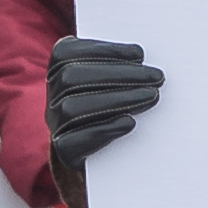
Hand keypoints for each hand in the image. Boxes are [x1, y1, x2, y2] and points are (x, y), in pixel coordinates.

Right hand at [44, 35, 163, 207]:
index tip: (139, 53)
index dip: (103, 50)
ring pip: (73, 108)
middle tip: (156, 76)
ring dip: (117, 99)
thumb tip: (141, 54)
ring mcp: (55, 124)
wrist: (101, 157)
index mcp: (57, 72)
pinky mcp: (64, 151)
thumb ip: (118, 64)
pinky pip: (75, 140)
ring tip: (152, 96)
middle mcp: (51, 97)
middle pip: (72, 78)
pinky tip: (130, 123)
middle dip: (118, 74)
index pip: (68, 53)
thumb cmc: (114, 107)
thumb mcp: (111, 81)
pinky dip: (105, 129)